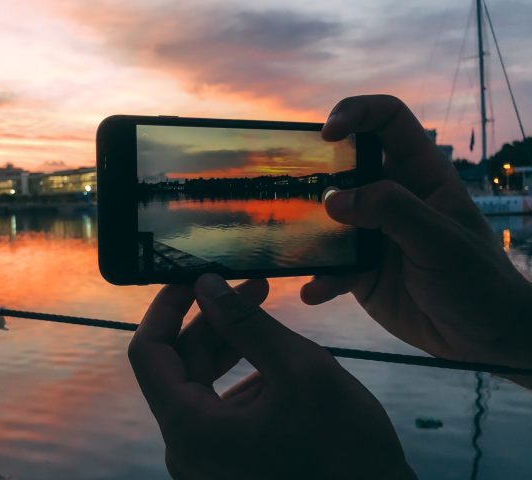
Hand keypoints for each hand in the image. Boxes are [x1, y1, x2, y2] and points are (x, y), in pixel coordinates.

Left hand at [129, 274, 415, 479]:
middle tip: (251, 286)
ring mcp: (204, 458)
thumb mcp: (300, 370)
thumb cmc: (344, 449)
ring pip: (199, 383)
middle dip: (211, 320)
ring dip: (228, 343)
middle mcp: (185, 447)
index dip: (166, 307)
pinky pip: (218, 405)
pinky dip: (239, 374)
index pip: (148, 352)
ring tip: (265, 311)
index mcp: (190, 428)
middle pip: (178, 366)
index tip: (192, 276)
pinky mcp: (225, 461)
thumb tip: (206, 284)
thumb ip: (246, 323)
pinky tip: (272, 357)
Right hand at [302, 95, 531, 368]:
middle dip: (315, 171)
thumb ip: (391, 211)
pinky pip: (329, 267)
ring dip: (306, 229)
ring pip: (327, 218)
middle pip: (345, 165)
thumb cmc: (477, 280)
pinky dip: (319, 278)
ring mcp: (371, 234)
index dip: (357, 113)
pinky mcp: (359, 271)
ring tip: (289, 241)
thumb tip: (333, 199)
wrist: (482, 337)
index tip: (327, 134)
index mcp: (420, 175)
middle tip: (290, 185)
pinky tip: (315, 291)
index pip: (387, 122)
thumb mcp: (440, 239)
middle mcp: (391, 198)